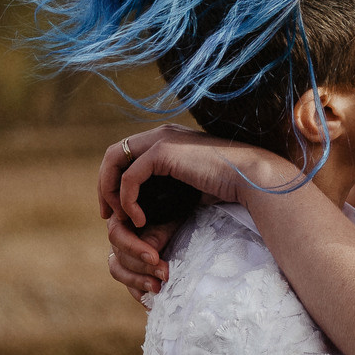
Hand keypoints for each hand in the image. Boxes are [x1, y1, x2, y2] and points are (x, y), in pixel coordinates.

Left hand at [104, 126, 296, 226]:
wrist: (250, 178)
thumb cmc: (228, 187)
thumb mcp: (191, 186)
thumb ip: (170, 187)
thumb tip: (154, 207)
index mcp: (167, 140)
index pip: (126, 154)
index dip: (113, 180)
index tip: (116, 210)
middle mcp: (160, 134)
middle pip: (114, 154)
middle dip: (104, 185)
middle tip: (108, 215)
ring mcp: (161, 139)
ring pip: (115, 161)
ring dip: (110, 192)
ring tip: (120, 219)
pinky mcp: (163, 152)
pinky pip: (130, 177)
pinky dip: (128, 200)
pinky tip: (141, 220)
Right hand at [108, 207, 176, 296]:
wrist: (179, 214)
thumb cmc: (173, 212)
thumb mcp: (168, 218)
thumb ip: (157, 233)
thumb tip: (151, 253)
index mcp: (121, 219)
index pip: (117, 236)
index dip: (134, 249)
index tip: (155, 257)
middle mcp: (117, 239)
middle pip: (119, 258)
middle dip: (143, 268)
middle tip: (165, 275)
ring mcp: (121, 255)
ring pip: (119, 272)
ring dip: (138, 282)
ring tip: (158, 289)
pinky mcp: (131, 270)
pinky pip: (129, 284)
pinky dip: (140, 293)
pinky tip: (153, 302)